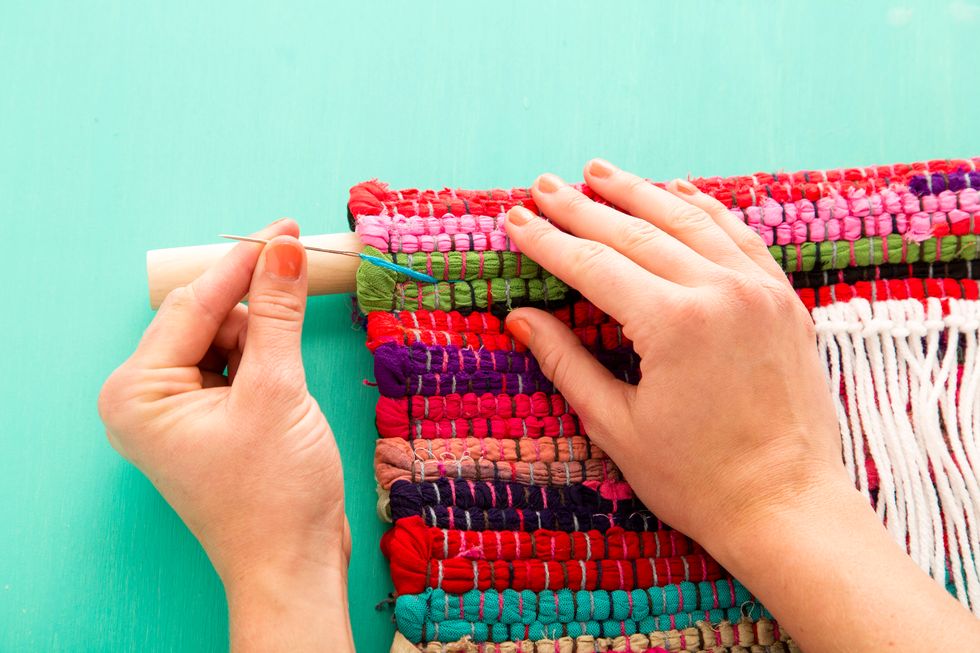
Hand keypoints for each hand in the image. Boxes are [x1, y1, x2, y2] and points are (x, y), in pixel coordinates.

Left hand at [98, 219, 351, 651]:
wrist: (294, 565)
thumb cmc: (274, 494)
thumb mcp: (278, 390)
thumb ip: (278, 312)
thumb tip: (284, 249)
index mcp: (137, 392)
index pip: (192, 304)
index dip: (243, 264)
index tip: (284, 230)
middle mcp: (145, 399)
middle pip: (204, 318)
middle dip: (255, 306)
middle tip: (301, 283)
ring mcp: (176, 412)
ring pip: (224, 339)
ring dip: (264, 337)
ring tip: (290, 377)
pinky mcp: (207, 422)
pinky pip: (234, 367)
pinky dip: (264, 360)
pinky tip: (286, 379)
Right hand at [503, 161, 846, 546]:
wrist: (786, 508)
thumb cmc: (696, 479)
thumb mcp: (616, 425)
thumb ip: (565, 362)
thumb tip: (519, 318)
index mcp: (675, 324)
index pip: (595, 265)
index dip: (548, 240)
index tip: (516, 219)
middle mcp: (721, 292)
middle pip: (637, 231)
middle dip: (582, 207)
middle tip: (543, 185)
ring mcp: (759, 291)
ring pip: (689, 221)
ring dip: (640, 192)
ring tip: (599, 171)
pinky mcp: (783, 301)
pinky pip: (739, 236)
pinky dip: (706, 208)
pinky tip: (679, 190)